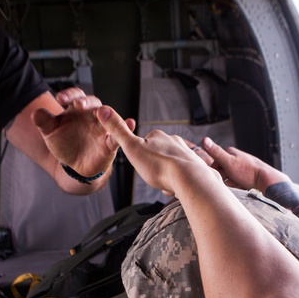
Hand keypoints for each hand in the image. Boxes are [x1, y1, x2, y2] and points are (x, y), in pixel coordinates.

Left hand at [32, 88, 124, 177]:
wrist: (76, 165)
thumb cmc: (64, 143)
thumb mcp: (51, 132)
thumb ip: (44, 122)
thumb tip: (35, 114)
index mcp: (77, 109)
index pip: (76, 96)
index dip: (70, 95)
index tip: (60, 99)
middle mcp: (92, 115)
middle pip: (94, 103)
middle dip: (87, 103)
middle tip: (79, 105)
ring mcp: (102, 128)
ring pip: (109, 117)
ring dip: (107, 113)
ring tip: (102, 112)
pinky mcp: (110, 143)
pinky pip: (119, 135)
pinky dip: (126, 128)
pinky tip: (131, 123)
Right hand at [96, 106, 216, 195]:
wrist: (189, 179)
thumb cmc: (159, 166)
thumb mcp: (132, 148)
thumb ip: (118, 131)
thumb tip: (102, 109)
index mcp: (158, 136)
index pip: (144, 145)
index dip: (140, 158)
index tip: (141, 165)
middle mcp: (174, 141)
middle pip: (158, 157)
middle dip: (154, 169)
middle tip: (153, 176)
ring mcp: (186, 153)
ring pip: (170, 167)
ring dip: (165, 177)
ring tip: (165, 184)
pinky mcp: (196, 166)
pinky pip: (182, 177)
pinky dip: (177, 183)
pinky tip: (175, 188)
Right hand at [194, 138, 286, 190]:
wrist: (266, 180)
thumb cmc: (247, 172)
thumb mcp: (228, 162)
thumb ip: (216, 152)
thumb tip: (204, 139)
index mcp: (231, 152)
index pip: (215, 163)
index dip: (215, 172)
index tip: (218, 178)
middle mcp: (236, 158)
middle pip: (223, 171)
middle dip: (223, 179)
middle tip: (229, 183)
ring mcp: (242, 167)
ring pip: (230, 177)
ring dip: (230, 184)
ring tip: (236, 186)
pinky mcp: (247, 175)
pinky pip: (238, 182)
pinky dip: (237, 186)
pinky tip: (241, 188)